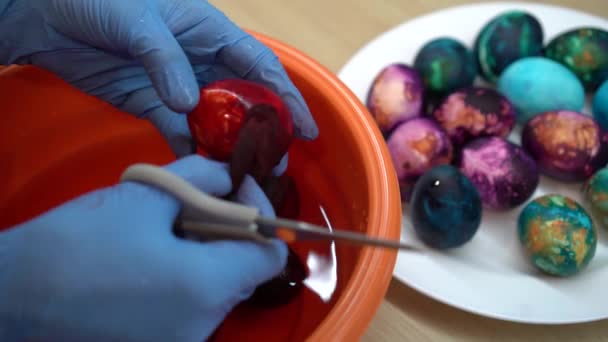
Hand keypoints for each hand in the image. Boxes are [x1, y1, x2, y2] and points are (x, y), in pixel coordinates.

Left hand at [0, 0, 318, 155]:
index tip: (305, 127)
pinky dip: (192, 151)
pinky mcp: (153, 105)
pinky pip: (179, 132)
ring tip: (247, 176)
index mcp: (209, 31)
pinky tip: (204, 172)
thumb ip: (165, 60)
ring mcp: (177, 85)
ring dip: (231, 147)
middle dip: (264, 131)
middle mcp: (201, 60)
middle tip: (278, 163)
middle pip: (244, 100)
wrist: (46, 15)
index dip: (286, 96)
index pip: (259, 65)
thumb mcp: (137, 20)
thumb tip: (189, 103)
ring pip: (215, 121)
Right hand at [0, 155, 286, 340]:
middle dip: (230, 232)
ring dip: (207, 255)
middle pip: (245, 272)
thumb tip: (229, 176)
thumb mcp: (144, 194)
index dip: (260, 216)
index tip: (232, 193)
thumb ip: (201, 177)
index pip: (271, 255)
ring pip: (219, 290)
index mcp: (206, 286)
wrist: (12, 296)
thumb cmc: (77, 241)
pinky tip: (152, 261)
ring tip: (168, 230)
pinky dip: (188, 280)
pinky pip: (193, 309)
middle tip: (197, 204)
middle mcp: (203, 325)